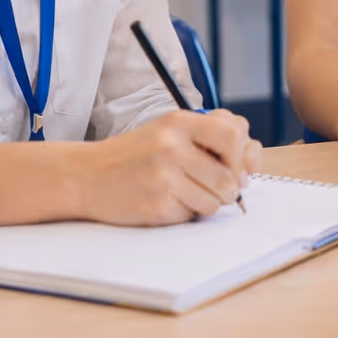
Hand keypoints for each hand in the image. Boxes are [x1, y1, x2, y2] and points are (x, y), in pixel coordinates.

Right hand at [81, 109, 260, 224]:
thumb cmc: (136, 154)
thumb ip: (211, 137)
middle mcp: (170, 146)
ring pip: (215, 201)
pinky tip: (166, 200)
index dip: (241, 152)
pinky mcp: (156, 205)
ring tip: (185, 192)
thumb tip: (250, 164)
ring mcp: (162, 177)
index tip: (231, 162)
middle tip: (210, 185)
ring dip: (207, 202)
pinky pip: (192, 215)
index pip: (233, 132)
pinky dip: (186, 212)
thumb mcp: (170, 130)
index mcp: (178, 122)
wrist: (87, 176)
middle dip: (227, 187)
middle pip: (229, 177)